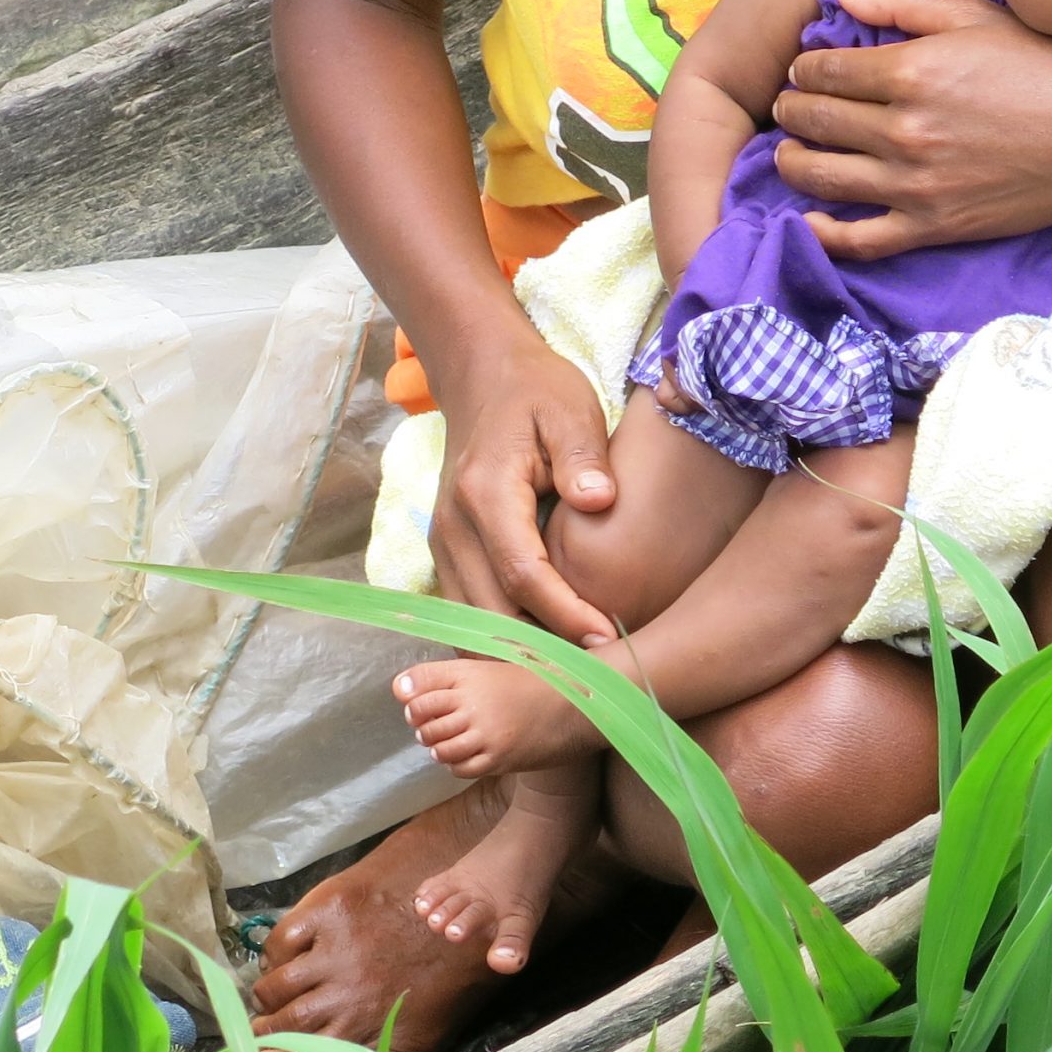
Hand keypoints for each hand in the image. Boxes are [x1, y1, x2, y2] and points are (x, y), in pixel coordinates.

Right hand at [431, 333, 618, 642]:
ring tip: (574, 673)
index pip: (523, 574)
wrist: (482, 375)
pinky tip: (543, 649)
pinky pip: (468, 611)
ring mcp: (443, 542)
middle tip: (597, 677)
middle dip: (542, 653)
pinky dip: (500, 638)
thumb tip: (601, 502)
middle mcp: (454, 526)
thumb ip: (582, 456)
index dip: (565, 615)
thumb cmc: (535, 391)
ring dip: (517, 655)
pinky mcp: (446, 552)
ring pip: (472, 623)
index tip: (608, 640)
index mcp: (486, 493)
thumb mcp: (569, 409)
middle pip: (491, 614)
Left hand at [768, 0, 1051, 261]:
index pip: (825, 70)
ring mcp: (916, 185)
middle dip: (792, 110)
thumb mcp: (978, 17)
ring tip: (788, 152)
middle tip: (788, 106)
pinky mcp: (933, 228)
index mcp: (912, 72)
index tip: (803, 68)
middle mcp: (904, 130)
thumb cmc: (1046, 69)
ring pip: (824, 178)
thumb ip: (906, 0)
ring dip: (792, 162)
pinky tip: (806, 221)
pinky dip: (823, 234)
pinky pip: (861, 240)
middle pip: (816, 121)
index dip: (805, 68)